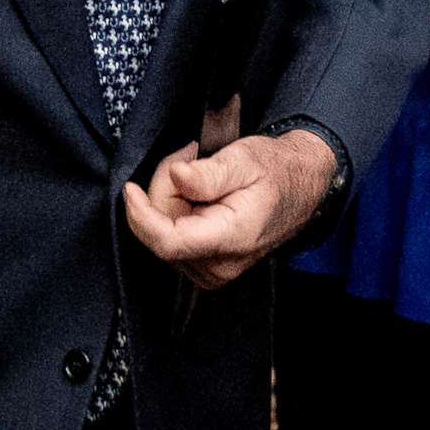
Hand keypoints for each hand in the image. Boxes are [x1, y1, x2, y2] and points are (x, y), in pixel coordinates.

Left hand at [122, 130, 330, 290]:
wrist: (299, 188)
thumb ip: (210, 173)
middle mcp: (219, 266)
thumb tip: (177, 176)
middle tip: (189, 158)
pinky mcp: (204, 267)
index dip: (142, 216)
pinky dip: (175, 211)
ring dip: (170, 199)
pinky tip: (196, 195)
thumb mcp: (245, 159)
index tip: (131, 189)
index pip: (169, 242)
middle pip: (161, 231)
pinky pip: (170, 238)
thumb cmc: (275, 172)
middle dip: (165, 190)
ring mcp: (210, 271)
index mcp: (231, 239)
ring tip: (198, 174)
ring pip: (162, 234)